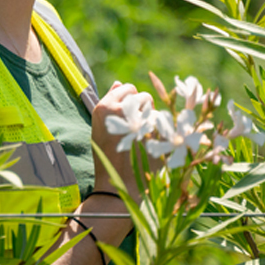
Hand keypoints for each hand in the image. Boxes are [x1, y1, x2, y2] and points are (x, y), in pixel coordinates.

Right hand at [90, 81, 152, 197]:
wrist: (119, 181)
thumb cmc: (108, 154)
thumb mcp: (100, 126)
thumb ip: (109, 103)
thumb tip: (119, 83)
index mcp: (104, 107)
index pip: (127, 88)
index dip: (131, 100)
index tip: (129, 114)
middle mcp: (121, 111)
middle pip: (143, 96)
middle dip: (144, 108)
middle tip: (138, 127)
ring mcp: (139, 122)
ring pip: (155, 108)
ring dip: (154, 118)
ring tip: (144, 135)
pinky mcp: (155, 134)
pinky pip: (164, 124)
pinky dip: (163, 132)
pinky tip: (153, 144)